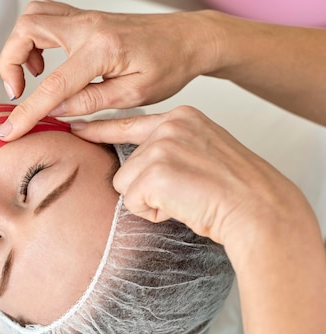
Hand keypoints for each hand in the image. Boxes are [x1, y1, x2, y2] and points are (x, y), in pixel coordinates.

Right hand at [0, 1, 221, 140]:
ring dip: (20, 47)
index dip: (27, 112)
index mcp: (102, 49)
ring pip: (32, 17)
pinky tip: (47, 64)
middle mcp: (88, 26)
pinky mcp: (84, 18)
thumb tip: (56, 110)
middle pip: (27, 28)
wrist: (187, 38)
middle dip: (9, 62)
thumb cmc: (169, 64)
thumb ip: (91, 102)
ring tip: (32, 77)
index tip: (9, 131)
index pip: (53, 85)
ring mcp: (85, 17)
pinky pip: (45, 17)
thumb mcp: (134, 95)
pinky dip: (34, 39)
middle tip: (18, 92)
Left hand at [73, 106, 306, 245]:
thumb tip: (134, 163)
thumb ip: (168, 148)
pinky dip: (153, 213)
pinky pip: (132, 202)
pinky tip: (182, 206)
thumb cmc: (233, 190)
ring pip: (125, 184)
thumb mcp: (201, 153)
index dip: (100, 130)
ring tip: (185, 199)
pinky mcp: (155, 171)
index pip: (130, 122)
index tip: (77, 128)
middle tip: (186, 192)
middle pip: (126, 165)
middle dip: (148, 188)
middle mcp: (169, 125)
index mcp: (182, 117)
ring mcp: (161, 146)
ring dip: (150, 201)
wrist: (259, 209)